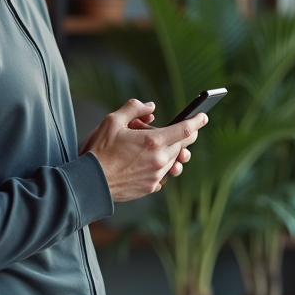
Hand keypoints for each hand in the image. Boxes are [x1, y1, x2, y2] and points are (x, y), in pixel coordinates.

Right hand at [79, 99, 207, 202]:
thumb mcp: (112, 121)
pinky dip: (160, 165)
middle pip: (182, 145)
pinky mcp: (151, 187)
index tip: (203, 117)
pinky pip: (164, 174)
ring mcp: (156, 176)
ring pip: (174, 160)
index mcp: (153, 142)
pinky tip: (146, 162)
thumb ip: (134, 109)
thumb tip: (150, 107)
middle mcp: (159, 160)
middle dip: (182, 136)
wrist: (91, 182)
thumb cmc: (100, 151)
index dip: (197, 122)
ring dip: (170, 151)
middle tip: (175, 129)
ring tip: (155, 146)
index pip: (185, 130)